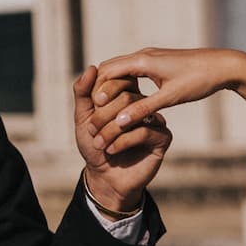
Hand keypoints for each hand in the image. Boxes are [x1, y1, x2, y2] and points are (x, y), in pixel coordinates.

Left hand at [73, 65, 170, 211]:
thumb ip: (84, 93)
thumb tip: (92, 67)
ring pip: (135, 113)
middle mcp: (143, 105)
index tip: (92, 107)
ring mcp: (155, 121)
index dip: (103, 90)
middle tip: (92, 131)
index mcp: (127, 96)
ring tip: (100, 144)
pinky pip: (145, 131)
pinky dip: (124, 141)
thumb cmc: (94, 146)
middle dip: (104, 114)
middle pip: (127, 96)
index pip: (121, 79)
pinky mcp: (162, 139)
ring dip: (111, 129)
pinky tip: (112, 150)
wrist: (105, 177)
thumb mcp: (83, 118)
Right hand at [90, 46, 243, 151]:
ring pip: (121, 70)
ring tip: (107, 109)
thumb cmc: (198, 80)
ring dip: (113, 86)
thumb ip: (143, 109)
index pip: (107, 71)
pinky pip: (134, 71)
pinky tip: (128, 101)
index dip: (97, 90)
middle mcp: (143, 55)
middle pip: (110, 69)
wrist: (223, 66)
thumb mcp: (170, 98)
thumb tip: (119, 122)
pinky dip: (126, 84)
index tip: (93, 110)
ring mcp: (150, 57)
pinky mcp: (158, 62)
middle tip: (96, 111)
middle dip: (101, 88)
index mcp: (142, 60)